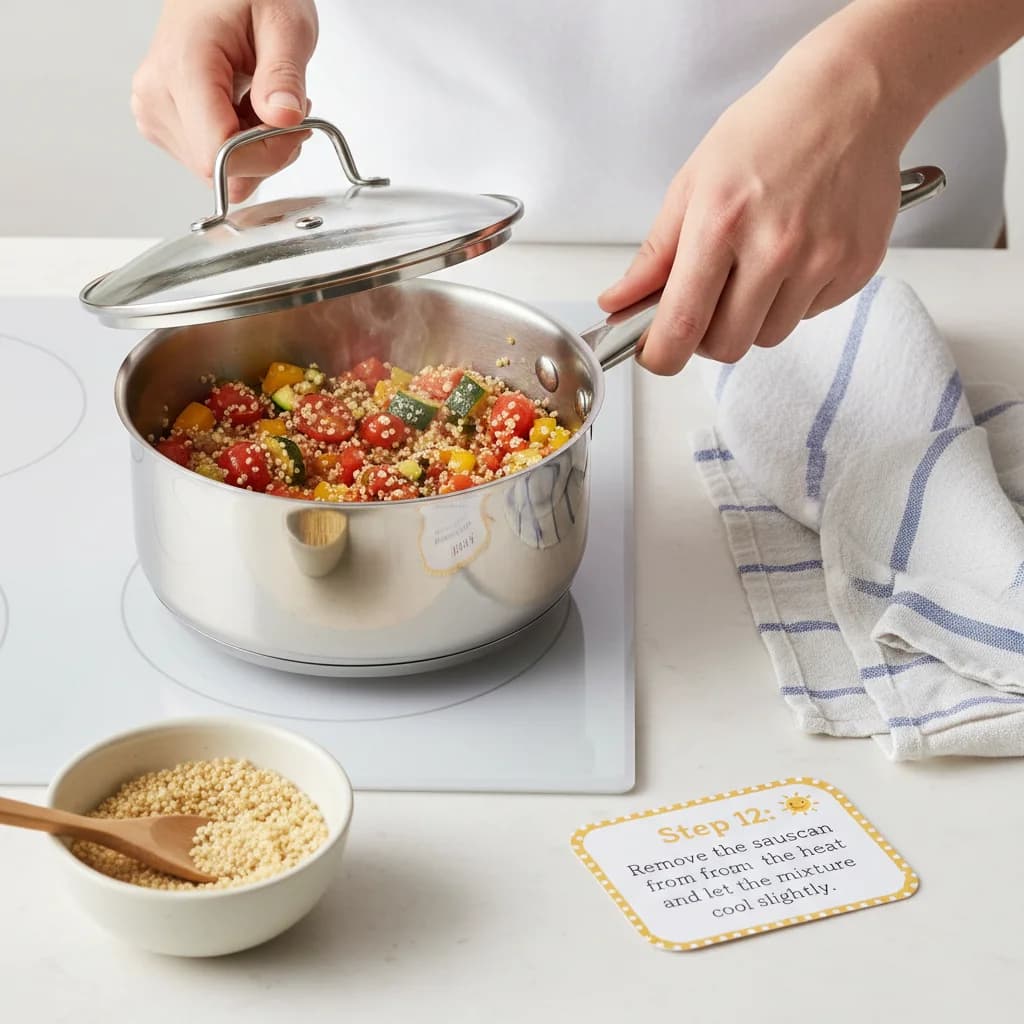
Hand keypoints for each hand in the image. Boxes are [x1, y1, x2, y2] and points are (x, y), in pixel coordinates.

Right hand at [131, 0, 317, 202]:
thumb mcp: (284, 23)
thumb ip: (283, 74)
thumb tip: (283, 119)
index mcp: (182, 68)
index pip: (221, 157)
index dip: (268, 155)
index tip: (296, 126)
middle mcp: (157, 97)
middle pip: (221, 170)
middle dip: (267, 151)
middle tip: (287, 106)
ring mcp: (154, 113)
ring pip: (219, 172)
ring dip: (255, 149)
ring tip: (264, 99)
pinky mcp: (162, 123)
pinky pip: (212, 160)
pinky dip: (240, 145)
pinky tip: (246, 108)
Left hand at [598, 44, 906, 374]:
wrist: (852, 97)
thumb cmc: (768, 131)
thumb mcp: (693, 184)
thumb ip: (654, 256)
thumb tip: (618, 303)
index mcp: (721, 224)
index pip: (682, 326)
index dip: (661, 355)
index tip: (654, 353)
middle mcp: (775, 248)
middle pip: (727, 346)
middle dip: (706, 337)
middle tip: (706, 303)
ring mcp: (822, 260)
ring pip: (769, 336)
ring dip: (752, 318)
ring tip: (756, 266)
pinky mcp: (857, 266)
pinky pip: (811, 315)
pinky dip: (794, 299)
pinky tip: (795, 255)